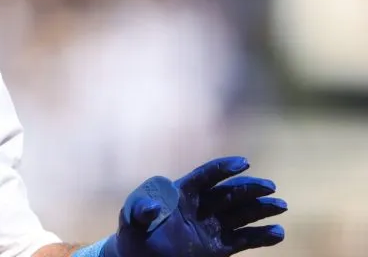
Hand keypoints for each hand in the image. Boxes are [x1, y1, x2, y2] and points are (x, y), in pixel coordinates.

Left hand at [105, 156, 285, 256]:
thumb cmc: (134, 233)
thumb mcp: (132, 220)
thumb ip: (141, 211)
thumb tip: (153, 207)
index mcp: (180, 193)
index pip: (205, 177)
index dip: (223, 169)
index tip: (244, 163)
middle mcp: (199, 207)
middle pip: (228, 194)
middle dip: (249, 189)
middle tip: (270, 187)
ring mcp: (210, 227)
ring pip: (240, 215)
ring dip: (261, 209)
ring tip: (280, 205)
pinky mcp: (217, 248)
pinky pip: (242, 240)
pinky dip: (260, 237)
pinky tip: (277, 233)